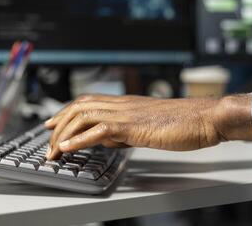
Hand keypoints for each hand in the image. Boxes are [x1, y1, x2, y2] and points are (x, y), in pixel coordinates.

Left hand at [44, 93, 251, 159]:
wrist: (205, 118)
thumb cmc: (182, 123)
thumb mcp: (146, 127)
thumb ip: (124, 131)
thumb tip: (104, 139)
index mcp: (125, 104)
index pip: (87, 102)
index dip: (65, 111)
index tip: (52, 123)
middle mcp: (121, 104)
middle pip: (79, 107)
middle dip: (58, 123)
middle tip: (46, 140)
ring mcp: (126, 113)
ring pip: (83, 115)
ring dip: (64, 133)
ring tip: (53, 149)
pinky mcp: (133, 125)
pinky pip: (99, 130)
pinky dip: (80, 139)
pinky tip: (68, 147)